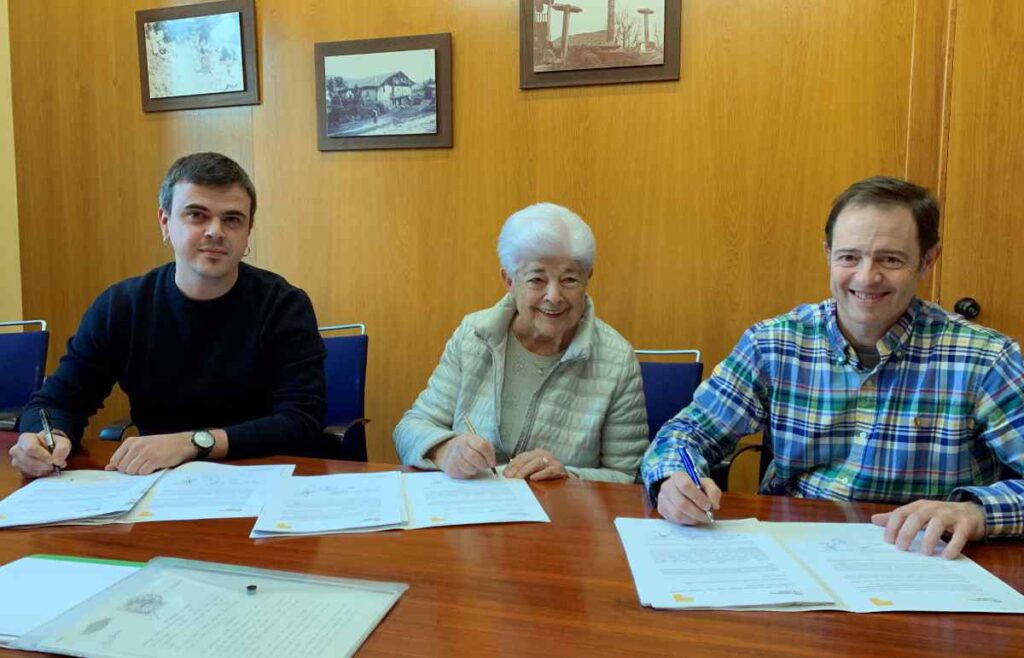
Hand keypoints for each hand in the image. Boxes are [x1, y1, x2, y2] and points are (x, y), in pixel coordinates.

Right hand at [9, 432, 71, 477]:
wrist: (48, 448)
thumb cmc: (52, 443)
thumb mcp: (62, 442)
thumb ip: (62, 449)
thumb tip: (57, 461)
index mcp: (26, 438)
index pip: (31, 448)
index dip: (43, 456)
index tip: (52, 460)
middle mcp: (17, 449)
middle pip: (30, 461)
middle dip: (45, 465)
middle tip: (54, 465)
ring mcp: (16, 460)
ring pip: (30, 469)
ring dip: (44, 470)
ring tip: (51, 465)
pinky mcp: (19, 470)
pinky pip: (29, 475)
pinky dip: (40, 473)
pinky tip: (45, 468)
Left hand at [106, 433, 197, 474]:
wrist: (182, 443)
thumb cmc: (161, 445)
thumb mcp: (141, 446)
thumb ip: (125, 456)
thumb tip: (108, 468)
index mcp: (131, 442)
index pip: (115, 461)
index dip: (121, 467)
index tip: (130, 467)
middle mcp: (137, 446)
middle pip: (122, 468)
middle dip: (131, 470)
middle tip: (142, 465)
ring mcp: (145, 453)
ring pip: (131, 471)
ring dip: (139, 472)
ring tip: (149, 465)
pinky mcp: (154, 460)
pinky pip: (143, 473)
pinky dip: (148, 473)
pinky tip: (155, 466)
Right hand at [429, 433, 495, 478]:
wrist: (449, 452)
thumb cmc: (469, 448)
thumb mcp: (478, 442)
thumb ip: (486, 449)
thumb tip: (492, 462)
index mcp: (469, 437)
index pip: (482, 445)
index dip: (489, 456)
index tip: (492, 462)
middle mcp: (460, 445)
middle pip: (474, 456)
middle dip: (483, 464)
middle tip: (485, 466)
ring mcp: (453, 456)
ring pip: (469, 467)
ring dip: (476, 470)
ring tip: (476, 467)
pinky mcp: (451, 467)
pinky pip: (463, 473)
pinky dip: (468, 473)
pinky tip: (468, 469)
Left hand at [503, 448, 568, 480]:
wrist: (566, 477)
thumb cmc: (546, 474)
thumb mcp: (534, 470)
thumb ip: (522, 470)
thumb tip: (506, 474)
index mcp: (536, 453)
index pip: (521, 457)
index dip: (512, 465)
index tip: (505, 474)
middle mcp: (543, 454)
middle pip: (528, 459)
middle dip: (517, 468)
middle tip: (510, 478)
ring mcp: (552, 460)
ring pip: (537, 463)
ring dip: (526, 471)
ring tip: (518, 478)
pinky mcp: (559, 468)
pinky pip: (549, 470)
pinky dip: (541, 474)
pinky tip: (533, 478)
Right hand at [656, 471, 720, 525]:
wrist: (682, 491)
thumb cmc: (696, 487)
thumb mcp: (707, 484)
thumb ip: (713, 492)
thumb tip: (714, 505)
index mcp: (678, 476)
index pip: (685, 485)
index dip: (698, 498)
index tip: (708, 506)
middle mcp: (667, 486)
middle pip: (681, 503)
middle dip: (697, 512)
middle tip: (707, 516)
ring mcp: (662, 499)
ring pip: (678, 514)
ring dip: (693, 518)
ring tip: (701, 517)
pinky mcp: (662, 509)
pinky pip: (675, 520)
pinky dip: (687, 521)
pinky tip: (693, 518)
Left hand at [871, 499, 985, 558]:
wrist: (973, 512)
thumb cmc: (941, 516)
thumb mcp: (919, 514)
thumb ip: (898, 518)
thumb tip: (874, 519)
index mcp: (919, 506)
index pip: (901, 513)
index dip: (892, 526)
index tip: (888, 542)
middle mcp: (934, 508)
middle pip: (916, 517)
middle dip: (906, 533)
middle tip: (902, 549)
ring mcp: (951, 515)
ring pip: (937, 524)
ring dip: (929, 540)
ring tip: (924, 554)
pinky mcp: (966, 524)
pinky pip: (959, 535)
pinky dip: (952, 546)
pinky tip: (946, 556)